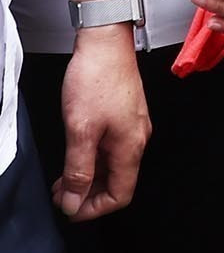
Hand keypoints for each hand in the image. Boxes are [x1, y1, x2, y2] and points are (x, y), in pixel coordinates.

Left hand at [56, 26, 149, 220]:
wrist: (106, 42)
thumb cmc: (96, 79)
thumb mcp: (80, 130)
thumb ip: (78, 170)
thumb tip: (73, 202)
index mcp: (131, 146)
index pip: (120, 195)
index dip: (93, 209)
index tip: (68, 208)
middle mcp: (137, 138)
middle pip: (118, 182)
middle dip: (87, 194)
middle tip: (58, 195)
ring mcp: (133, 125)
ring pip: (113, 165)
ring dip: (88, 177)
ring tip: (60, 179)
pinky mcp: (125, 114)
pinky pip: (111, 148)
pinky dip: (92, 159)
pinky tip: (74, 155)